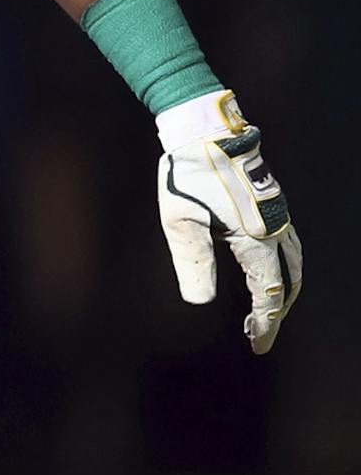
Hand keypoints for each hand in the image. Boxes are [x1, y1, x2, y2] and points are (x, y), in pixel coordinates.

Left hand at [156, 90, 300, 352]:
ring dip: (284, 290)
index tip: (256, 343)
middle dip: (277, 311)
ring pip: (294, 263)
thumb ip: (192, 261)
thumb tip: (199, 302)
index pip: (268, 292)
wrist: (205, 131)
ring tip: (267, 310)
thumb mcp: (181, 221)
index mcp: (256, 238)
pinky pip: (288, 245)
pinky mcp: (271, 203)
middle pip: (289, 281)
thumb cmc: (188, 175)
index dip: (264, 322)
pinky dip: (284, 267)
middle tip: (260, 334)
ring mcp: (277, 215)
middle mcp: (275, 229)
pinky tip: (268, 270)